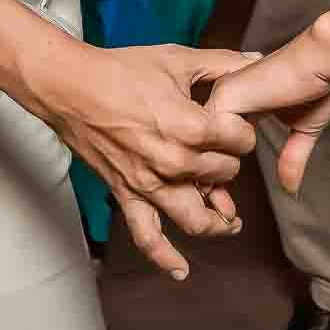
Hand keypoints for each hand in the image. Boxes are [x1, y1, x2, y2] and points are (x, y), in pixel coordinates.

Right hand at [24, 41, 256, 280]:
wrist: (71, 87)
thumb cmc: (122, 70)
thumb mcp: (177, 59)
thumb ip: (222, 63)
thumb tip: (257, 59)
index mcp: (191, 127)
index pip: (241, 141)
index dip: (244, 129)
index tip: (236, 122)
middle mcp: (174, 162)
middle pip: (224, 174)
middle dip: (230, 162)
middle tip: (225, 150)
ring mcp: (150, 184)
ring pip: (196, 218)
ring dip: (218, 223)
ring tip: (231, 221)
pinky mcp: (127, 195)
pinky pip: (148, 237)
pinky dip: (166, 259)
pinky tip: (182, 270)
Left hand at [209, 19, 329, 196]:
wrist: (325, 60)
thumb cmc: (321, 83)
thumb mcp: (304, 128)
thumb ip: (293, 156)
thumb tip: (291, 187)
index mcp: (240, 98)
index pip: (216, 141)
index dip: (219, 172)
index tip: (225, 205)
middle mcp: (225, 95)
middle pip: (200, 145)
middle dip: (208, 183)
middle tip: (223, 213)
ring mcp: (222, 95)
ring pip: (198, 145)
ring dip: (209, 176)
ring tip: (222, 204)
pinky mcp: (225, 97)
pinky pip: (206, 138)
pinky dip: (214, 163)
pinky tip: (231, 178)